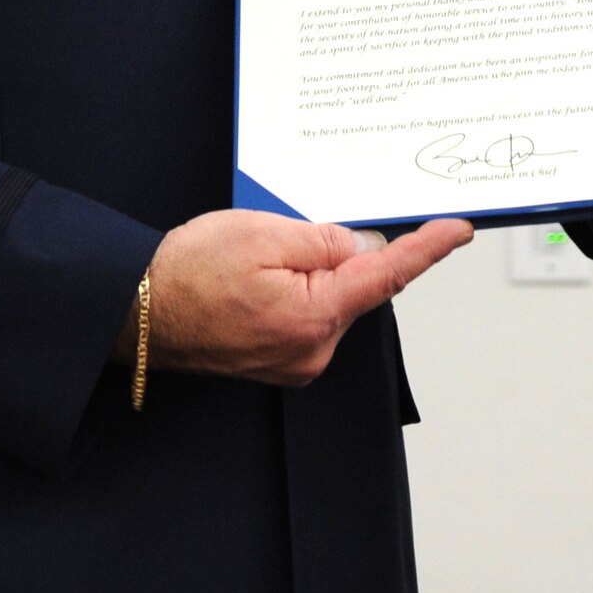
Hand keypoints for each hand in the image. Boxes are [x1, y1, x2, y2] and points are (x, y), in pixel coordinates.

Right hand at [143, 210, 473, 385]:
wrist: (135, 310)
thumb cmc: (188, 272)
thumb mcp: (264, 234)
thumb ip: (327, 240)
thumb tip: (366, 247)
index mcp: (315, 317)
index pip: (389, 274)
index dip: (428, 248)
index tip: (458, 230)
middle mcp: (312, 350)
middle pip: (357, 285)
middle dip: (340, 252)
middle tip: (287, 232)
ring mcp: (296, 361)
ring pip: (331, 298)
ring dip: (312, 271)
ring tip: (256, 260)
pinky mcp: (281, 361)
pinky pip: (309, 313)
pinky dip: (298, 289)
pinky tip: (256, 278)